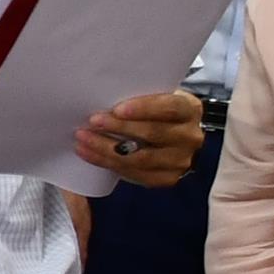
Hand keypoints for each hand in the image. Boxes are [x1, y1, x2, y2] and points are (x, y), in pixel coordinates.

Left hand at [77, 88, 206, 184]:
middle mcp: (190, 136)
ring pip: (142, 158)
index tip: (117, 109)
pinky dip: (110, 164)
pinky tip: (91, 155)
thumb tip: (102, 97)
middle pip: (153, 133)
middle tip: (92, 122)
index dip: (144, 108)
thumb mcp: (156, 95)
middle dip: (119, 128)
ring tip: (83, 140)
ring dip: (107, 149)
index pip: (169, 107)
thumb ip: (139, 95)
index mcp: (190, 109)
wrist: (173, 132)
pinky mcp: (168, 178)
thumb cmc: (157, 109)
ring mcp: (181, 160)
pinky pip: (136, 174)